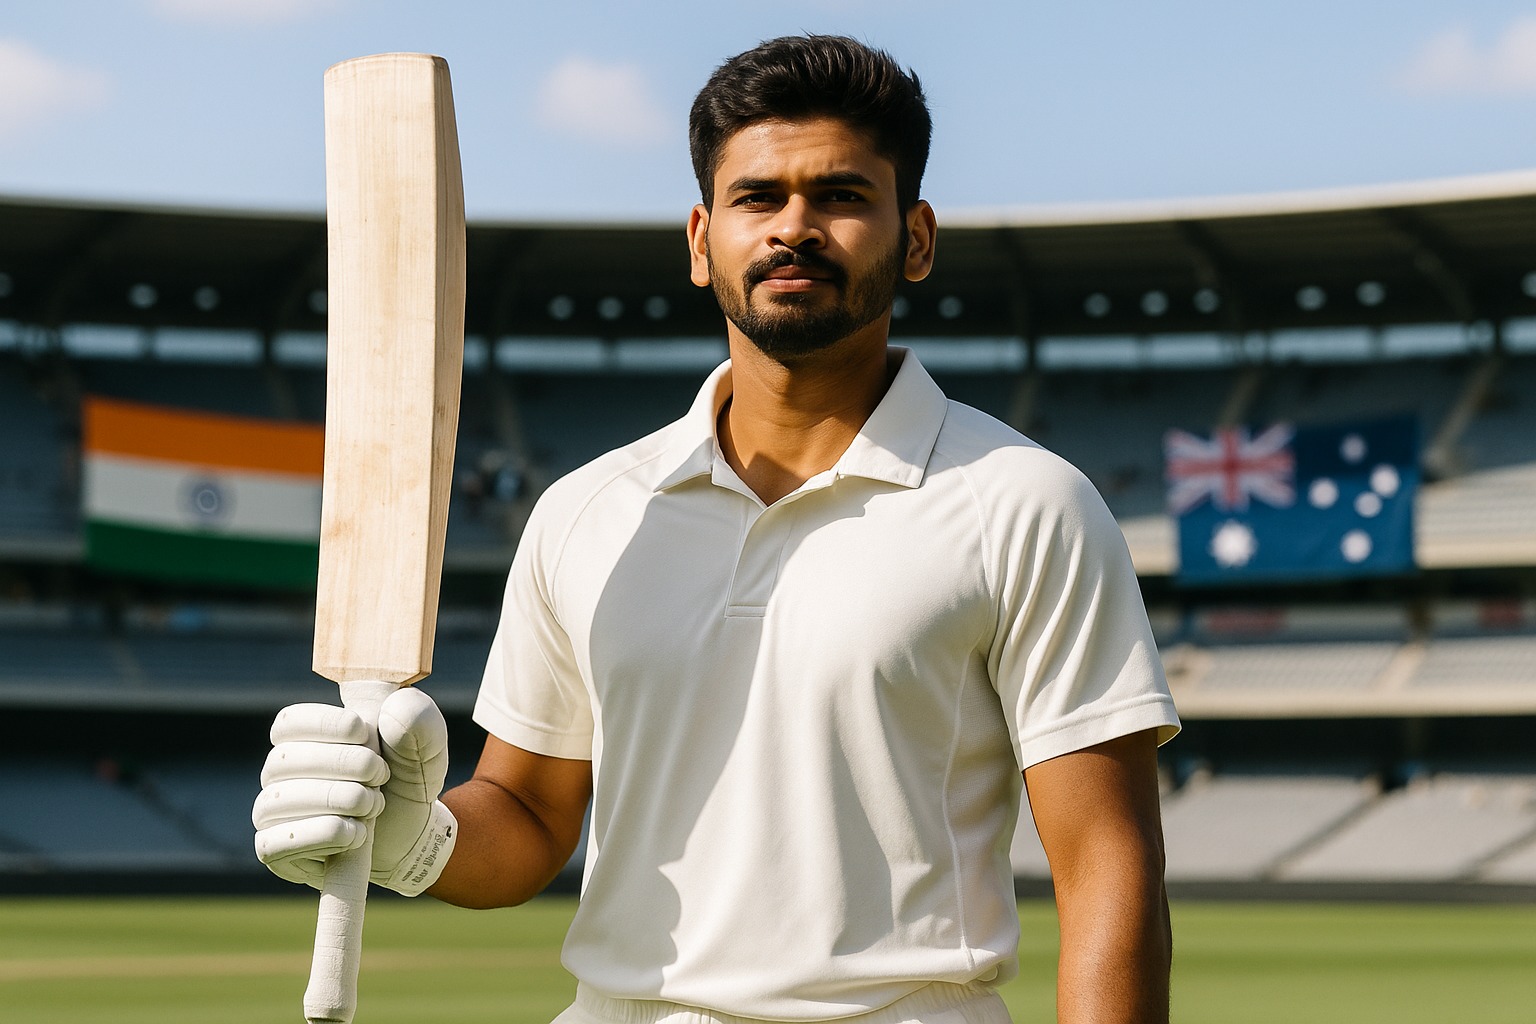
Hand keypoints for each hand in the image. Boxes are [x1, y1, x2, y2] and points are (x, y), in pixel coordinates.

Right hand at [252, 687, 457, 895]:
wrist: (410, 837)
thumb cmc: (404, 784)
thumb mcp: (424, 751)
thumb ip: (419, 724)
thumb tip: (395, 708)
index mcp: (305, 736)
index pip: (290, 723)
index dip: (327, 724)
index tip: (364, 732)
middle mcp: (279, 772)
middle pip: (286, 759)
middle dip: (346, 765)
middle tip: (381, 776)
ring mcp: (271, 811)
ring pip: (283, 799)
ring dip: (341, 801)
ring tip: (373, 806)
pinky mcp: (274, 849)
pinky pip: (278, 842)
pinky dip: (325, 835)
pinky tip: (356, 834)